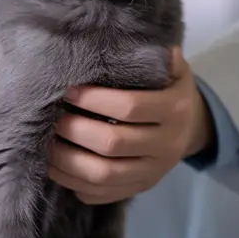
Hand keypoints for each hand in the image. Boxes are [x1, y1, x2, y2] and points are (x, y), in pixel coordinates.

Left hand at [48, 48, 212, 204]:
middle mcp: (166, 145)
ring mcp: (153, 172)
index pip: (130, 107)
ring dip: (69, 161)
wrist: (191, 127)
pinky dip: (75, 183)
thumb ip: (161, 58)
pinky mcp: (140, 188)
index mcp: (175, 110)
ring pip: (105, 174)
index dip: (95, 100)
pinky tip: (57, 168)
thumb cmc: (169, 90)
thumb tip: (153, 43)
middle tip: (53, 118)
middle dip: (75, 131)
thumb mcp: (173, 70)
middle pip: (113, 144)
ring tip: (47, 145)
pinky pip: (104, 194)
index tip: (69, 92)